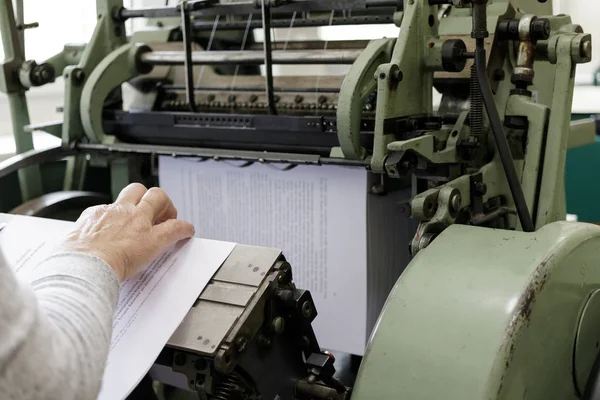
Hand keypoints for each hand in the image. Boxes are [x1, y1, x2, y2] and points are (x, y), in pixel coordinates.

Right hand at [55, 184, 194, 280]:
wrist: (82, 267)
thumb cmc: (71, 262)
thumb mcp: (68, 246)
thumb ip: (73, 245)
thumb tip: (65, 253)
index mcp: (97, 215)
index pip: (112, 206)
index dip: (123, 211)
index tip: (126, 220)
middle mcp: (119, 212)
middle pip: (137, 189)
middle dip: (147, 198)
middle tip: (154, 212)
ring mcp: (138, 222)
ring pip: (158, 197)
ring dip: (167, 206)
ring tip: (170, 217)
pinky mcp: (153, 238)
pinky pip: (175, 227)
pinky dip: (184, 229)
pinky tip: (187, 232)